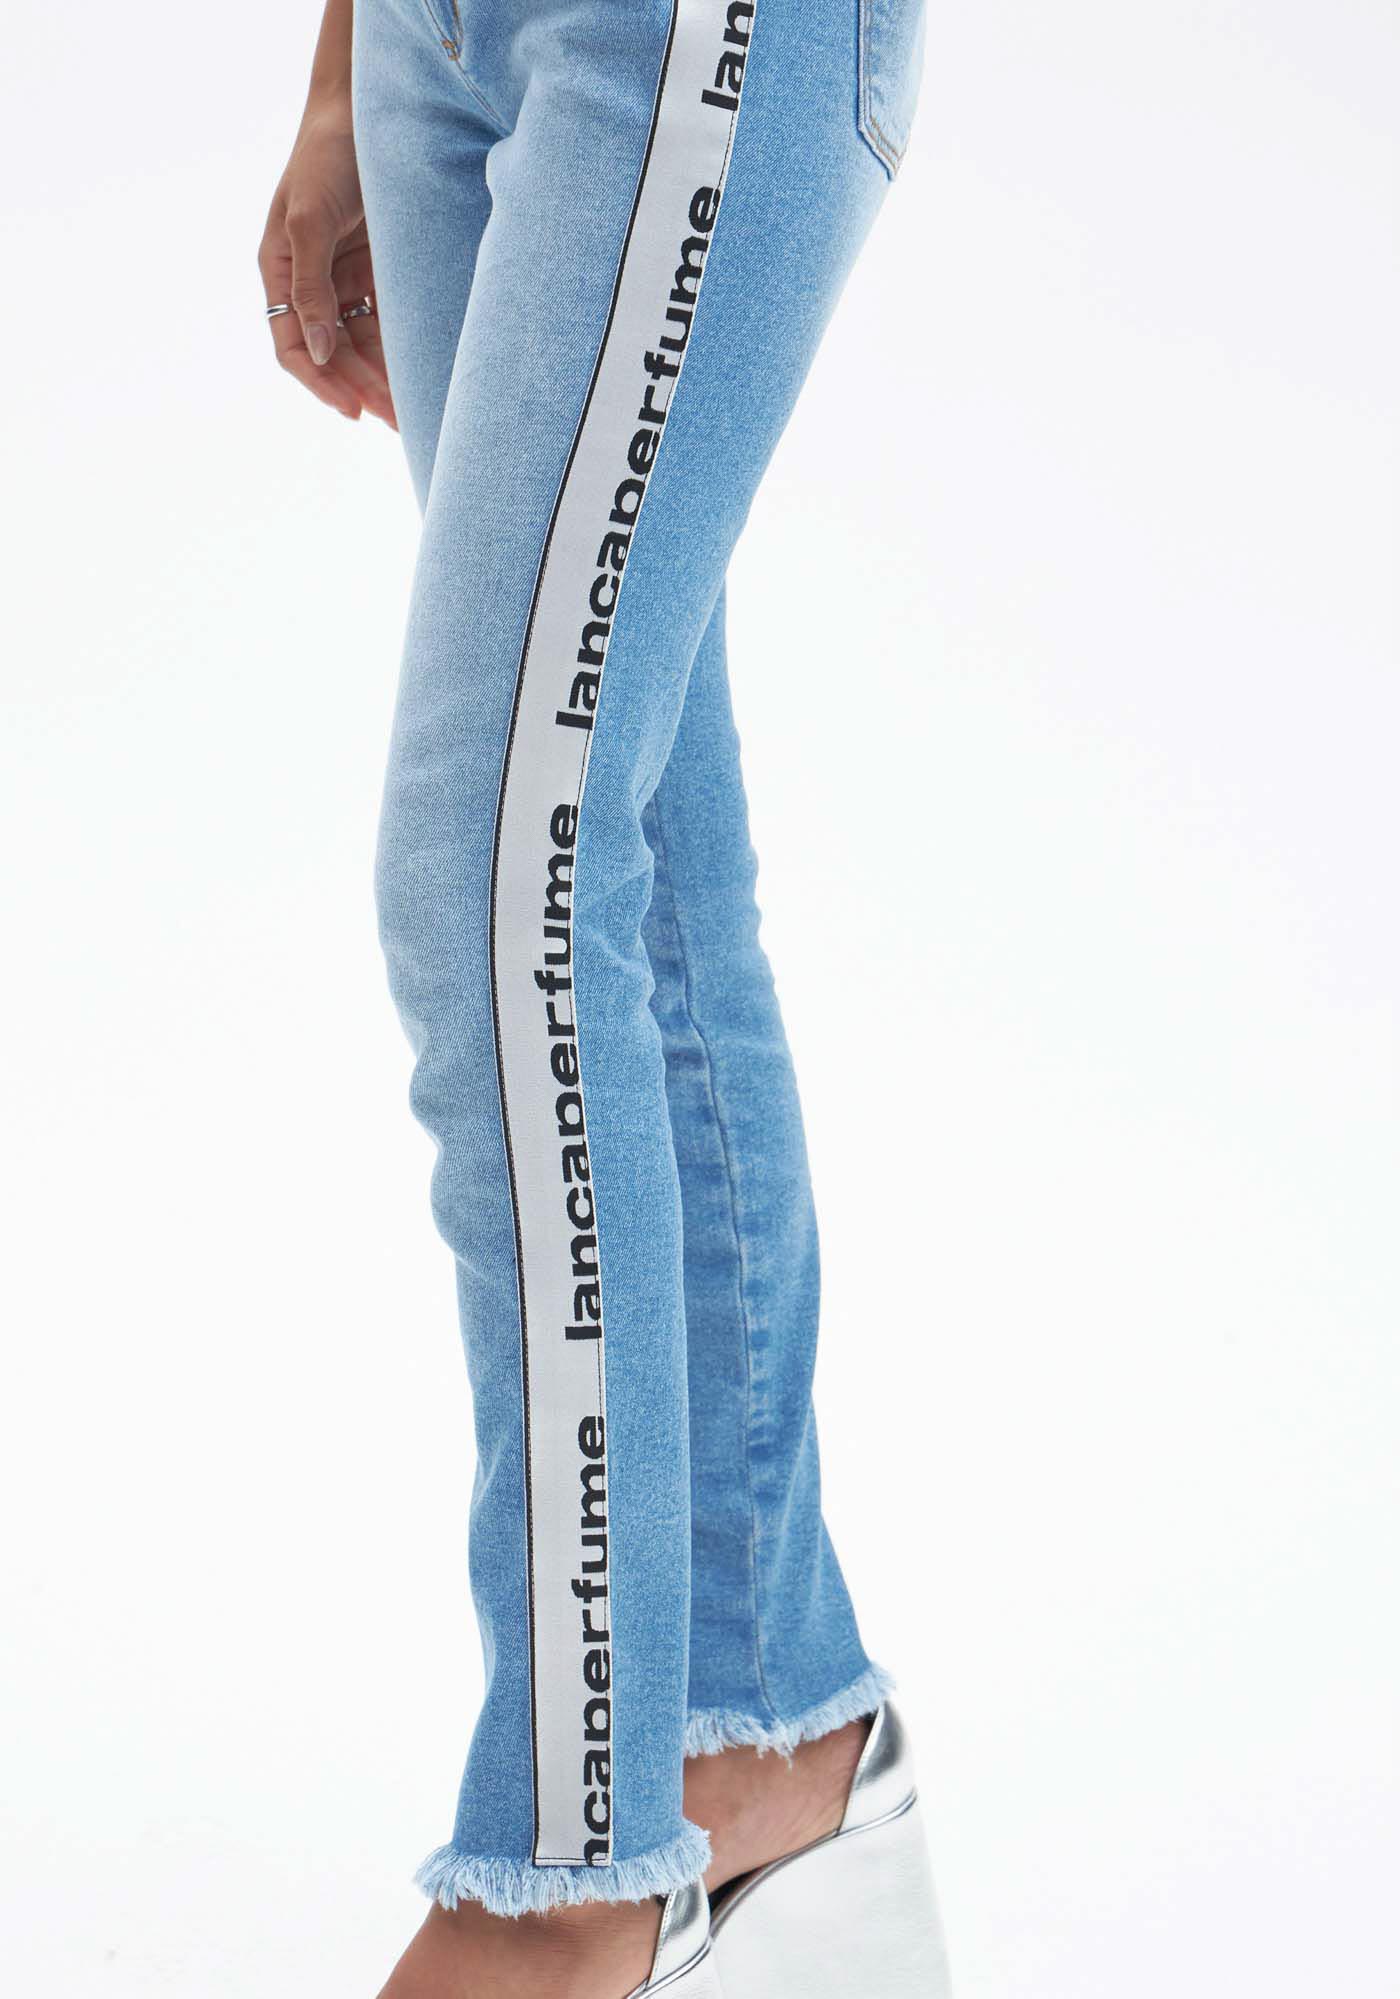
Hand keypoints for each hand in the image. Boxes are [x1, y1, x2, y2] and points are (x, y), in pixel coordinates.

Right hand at [259, 106, 395, 426]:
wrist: (368, 108)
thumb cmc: (327, 154)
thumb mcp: (310, 218)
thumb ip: (311, 285)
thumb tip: (317, 351)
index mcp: (281, 271)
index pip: (292, 345)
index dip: (321, 382)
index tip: (353, 410)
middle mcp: (312, 282)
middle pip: (333, 353)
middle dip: (362, 388)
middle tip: (396, 421)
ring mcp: (346, 277)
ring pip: (363, 345)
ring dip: (384, 378)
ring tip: (413, 411)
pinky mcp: (381, 270)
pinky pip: (389, 321)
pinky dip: (402, 350)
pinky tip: (423, 375)